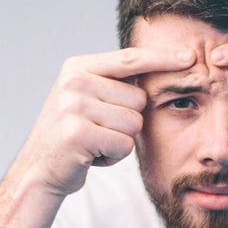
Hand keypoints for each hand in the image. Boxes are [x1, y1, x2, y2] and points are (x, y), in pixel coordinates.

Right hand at [23, 47, 194, 195]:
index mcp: (77, 68)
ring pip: (134, 124)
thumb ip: (113, 83)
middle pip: (138, 100)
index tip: (189, 57)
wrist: (38, 170)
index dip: (161, 58)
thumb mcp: (85, 99)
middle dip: (127, 122)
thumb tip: (161, 67)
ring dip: (120, 141)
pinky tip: (90, 156)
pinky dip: (113, 157)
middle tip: (98, 132)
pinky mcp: (78, 135)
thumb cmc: (72, 135)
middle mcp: (74, 82)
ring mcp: (73, 107)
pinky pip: (124, 145)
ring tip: (94, 143)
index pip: (129, 59)